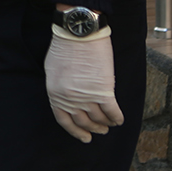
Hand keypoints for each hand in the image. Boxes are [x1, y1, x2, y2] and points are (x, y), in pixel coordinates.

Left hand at [44, 28, 122, 142]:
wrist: (79, 33)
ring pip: (98, 118)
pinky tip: (119, 120)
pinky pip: (112, 111)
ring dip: (105, 124)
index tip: (84, 137)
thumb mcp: (52, 71)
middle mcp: (70, 99)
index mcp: (55, 94)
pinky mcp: (104, 90)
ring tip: (109, 125)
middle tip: (100, 130)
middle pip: (83, 121)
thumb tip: (67, 100)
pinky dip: (117, 118)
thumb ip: (59, 88)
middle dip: (93, 128)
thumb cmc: (64, 47)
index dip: (75, 131)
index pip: (65, 120)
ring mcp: (87, 96)